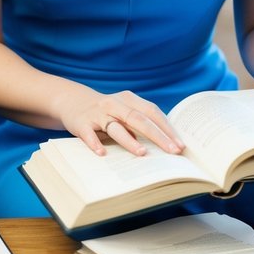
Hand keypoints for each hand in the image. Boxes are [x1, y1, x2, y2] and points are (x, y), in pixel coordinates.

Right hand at [59, 88, 183, 157]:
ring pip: (116, 127)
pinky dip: (95, 143)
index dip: (167, 128)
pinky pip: (89, 134)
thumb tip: (167, 143)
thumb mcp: (124, 110)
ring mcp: (98, 114)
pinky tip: (102, 153)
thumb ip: (140, 122)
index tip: (180, 145)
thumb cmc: (107, 111)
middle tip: (172, 151)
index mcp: (129, 100)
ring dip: (129, 140)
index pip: (152, 112)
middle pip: (138, 120)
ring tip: (142, 153)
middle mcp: (114, 104)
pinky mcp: (82, 123)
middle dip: (157, 136)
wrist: (73, 101)